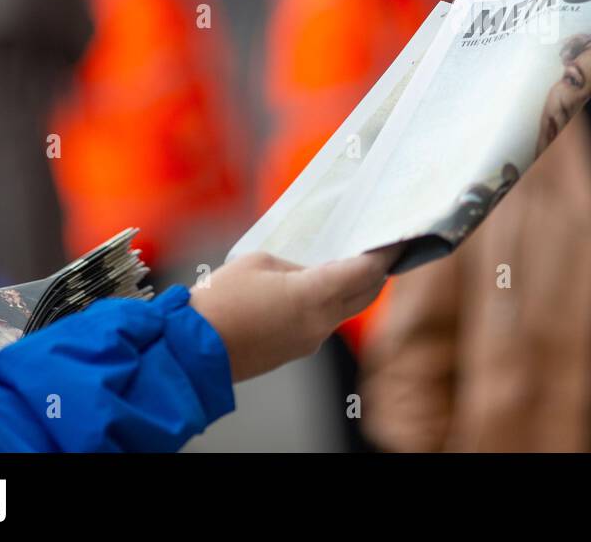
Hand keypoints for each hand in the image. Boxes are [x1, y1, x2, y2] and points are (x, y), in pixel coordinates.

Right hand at [190, 247, 399, 382]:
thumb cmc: (220, 301)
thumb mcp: (259, 263)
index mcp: (315, 295)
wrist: (191, 350)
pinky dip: (331, 304)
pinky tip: (321, 289)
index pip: (367, 272)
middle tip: (381, 250)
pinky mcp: (295, 352)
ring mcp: (309, 341)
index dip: (386, 254)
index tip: (398, 239)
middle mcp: (321, 323)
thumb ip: (295, 266)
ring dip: (353, 289)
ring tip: (351, 265)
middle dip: (377, 272)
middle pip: (365, 295)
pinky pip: (324, 323)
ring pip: (345, 311)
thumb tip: (310, 273)